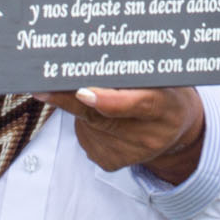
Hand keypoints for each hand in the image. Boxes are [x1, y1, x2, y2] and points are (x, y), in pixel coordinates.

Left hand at [42, 86, 205, 183]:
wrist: (177, 131)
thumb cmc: (164, 92)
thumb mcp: (160, 77)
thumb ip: (132, 71)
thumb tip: (88, 56)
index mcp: (165, 107)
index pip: (137, 104)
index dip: (108, 100)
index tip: (82, 92)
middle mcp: (149, 135)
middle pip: (100, 118)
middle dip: (68, 101)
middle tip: (42, 87)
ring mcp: (130, 153)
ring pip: (87, 126)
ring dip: (79, 109)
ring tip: (92, 95)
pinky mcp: (111, 163)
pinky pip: (85, 137)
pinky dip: (84, 124)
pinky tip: (99, 118)